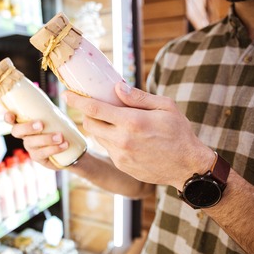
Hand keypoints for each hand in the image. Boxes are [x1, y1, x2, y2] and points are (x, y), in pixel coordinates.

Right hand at [4, 112, 67, 169]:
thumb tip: (66, 95)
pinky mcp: (38, 158)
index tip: (11, 115)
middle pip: (16, 131)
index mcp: (26, 122)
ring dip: (46, 139)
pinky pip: (42, 153)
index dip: (8, 117)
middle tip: (41, 124)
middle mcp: (25, 135)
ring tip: (61, 136)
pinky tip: (64, 145)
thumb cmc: (61, 128)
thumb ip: (55, 108)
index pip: (11, 119)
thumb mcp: (57, 116)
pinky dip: (53, 149)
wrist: (73, 149)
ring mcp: (30, 147)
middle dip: (27, 127)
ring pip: (31, 143)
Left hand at [62, 82, 214, 189]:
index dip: (77, 100)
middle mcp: (122, 140)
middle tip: (95, 106)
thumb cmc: (179, 133)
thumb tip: (116, 87)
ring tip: (112, 120)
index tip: (66, 94)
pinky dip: (109, 139)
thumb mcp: (165, 107)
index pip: (94, 109)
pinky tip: (123, 136)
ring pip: (96, 136)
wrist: (187, 167)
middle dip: (87, 113)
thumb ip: (138, 97)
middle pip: (89, 123)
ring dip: (98, 126)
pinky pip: (107, 148)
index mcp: (132, 122)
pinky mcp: (121, 164)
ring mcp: (120, 155)